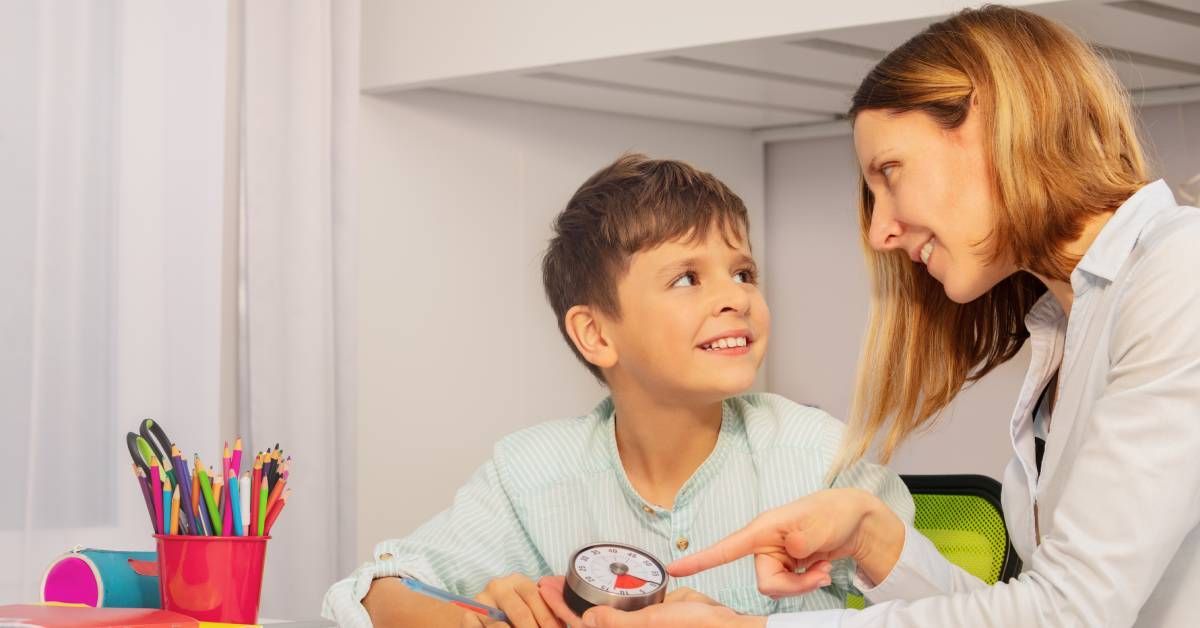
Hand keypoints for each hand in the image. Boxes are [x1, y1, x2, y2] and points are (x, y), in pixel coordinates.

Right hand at [461, 574, 562, 627]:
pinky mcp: (467, 616)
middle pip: (521, 614)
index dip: (549, 620)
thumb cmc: (510, 610)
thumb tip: (567, 623)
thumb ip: (544, 611)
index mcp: (518, 581)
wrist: (478, 612)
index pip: (537, 599)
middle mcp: (499, 587)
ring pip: (501, 626)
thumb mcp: (527, 605)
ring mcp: (481, 601)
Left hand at [537, 577, 761, 627]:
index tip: (544, 588)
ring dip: (580, 596)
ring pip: (601, 612)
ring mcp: (636, 624)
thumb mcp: (653, 622)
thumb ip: (618, 624)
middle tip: (545, 580)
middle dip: (564, 601)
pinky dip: (604, 593)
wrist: (729, 625)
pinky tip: (597, 580)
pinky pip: (619, 605)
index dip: (560, 609)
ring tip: (561, 579)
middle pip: (586, 620)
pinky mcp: (648, 615)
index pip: (582, 626)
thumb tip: (585, 621)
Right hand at [668, 488, 904, 597]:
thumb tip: (790, 554)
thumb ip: (801, 541)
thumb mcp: (819, 524)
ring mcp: (775, 557)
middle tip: (819, 573)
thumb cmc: (833, 513)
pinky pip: (789, 588)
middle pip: (765, 583)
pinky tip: (820, 568)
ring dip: (804, 585)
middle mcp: (764, 545)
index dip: (700, 560)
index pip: (726, 548)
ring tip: (823, 567)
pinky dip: (808, 583)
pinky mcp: (786, 566)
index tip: (675, 569)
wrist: (854, 521)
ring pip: (777, 589)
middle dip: (794, 586)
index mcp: (762, 530)